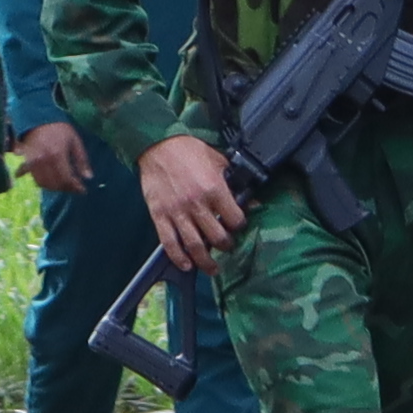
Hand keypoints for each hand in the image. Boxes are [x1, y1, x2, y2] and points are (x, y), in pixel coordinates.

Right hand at [12, 120, 92, 197]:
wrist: (37, 117)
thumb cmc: (59, 128)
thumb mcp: (75, 140)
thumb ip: (82, 160)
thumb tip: (88, 177)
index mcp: (57, 155)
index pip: (66, 179)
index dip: (75, 187)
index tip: (83, 190)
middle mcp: (43, 161)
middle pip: (54, 183)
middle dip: (65, 188)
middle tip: (73, 187)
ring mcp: (33, 162)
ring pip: (42, 183)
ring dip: (53, 187)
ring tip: (63, 184)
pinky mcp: (26, 161)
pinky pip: (31, 176)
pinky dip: (39, 181)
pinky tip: (46, 181)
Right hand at [144, 133, 244, 270]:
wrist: (158, 145)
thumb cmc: (189, 150)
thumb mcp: (219, 161)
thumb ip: (234, 181)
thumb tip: (253, 199)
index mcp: (214, 189)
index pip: (234, 219)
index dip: (239, 225)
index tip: (237, 226)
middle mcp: (197, 204)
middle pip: (217, 237)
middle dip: (226, 246)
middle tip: (227, 247)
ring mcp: (177, 212)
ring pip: (194, 245)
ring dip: (205, 261)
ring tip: (212, 268)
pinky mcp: (159, 215)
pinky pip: (169, 243)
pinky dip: (178, 257)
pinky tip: (186, 265)